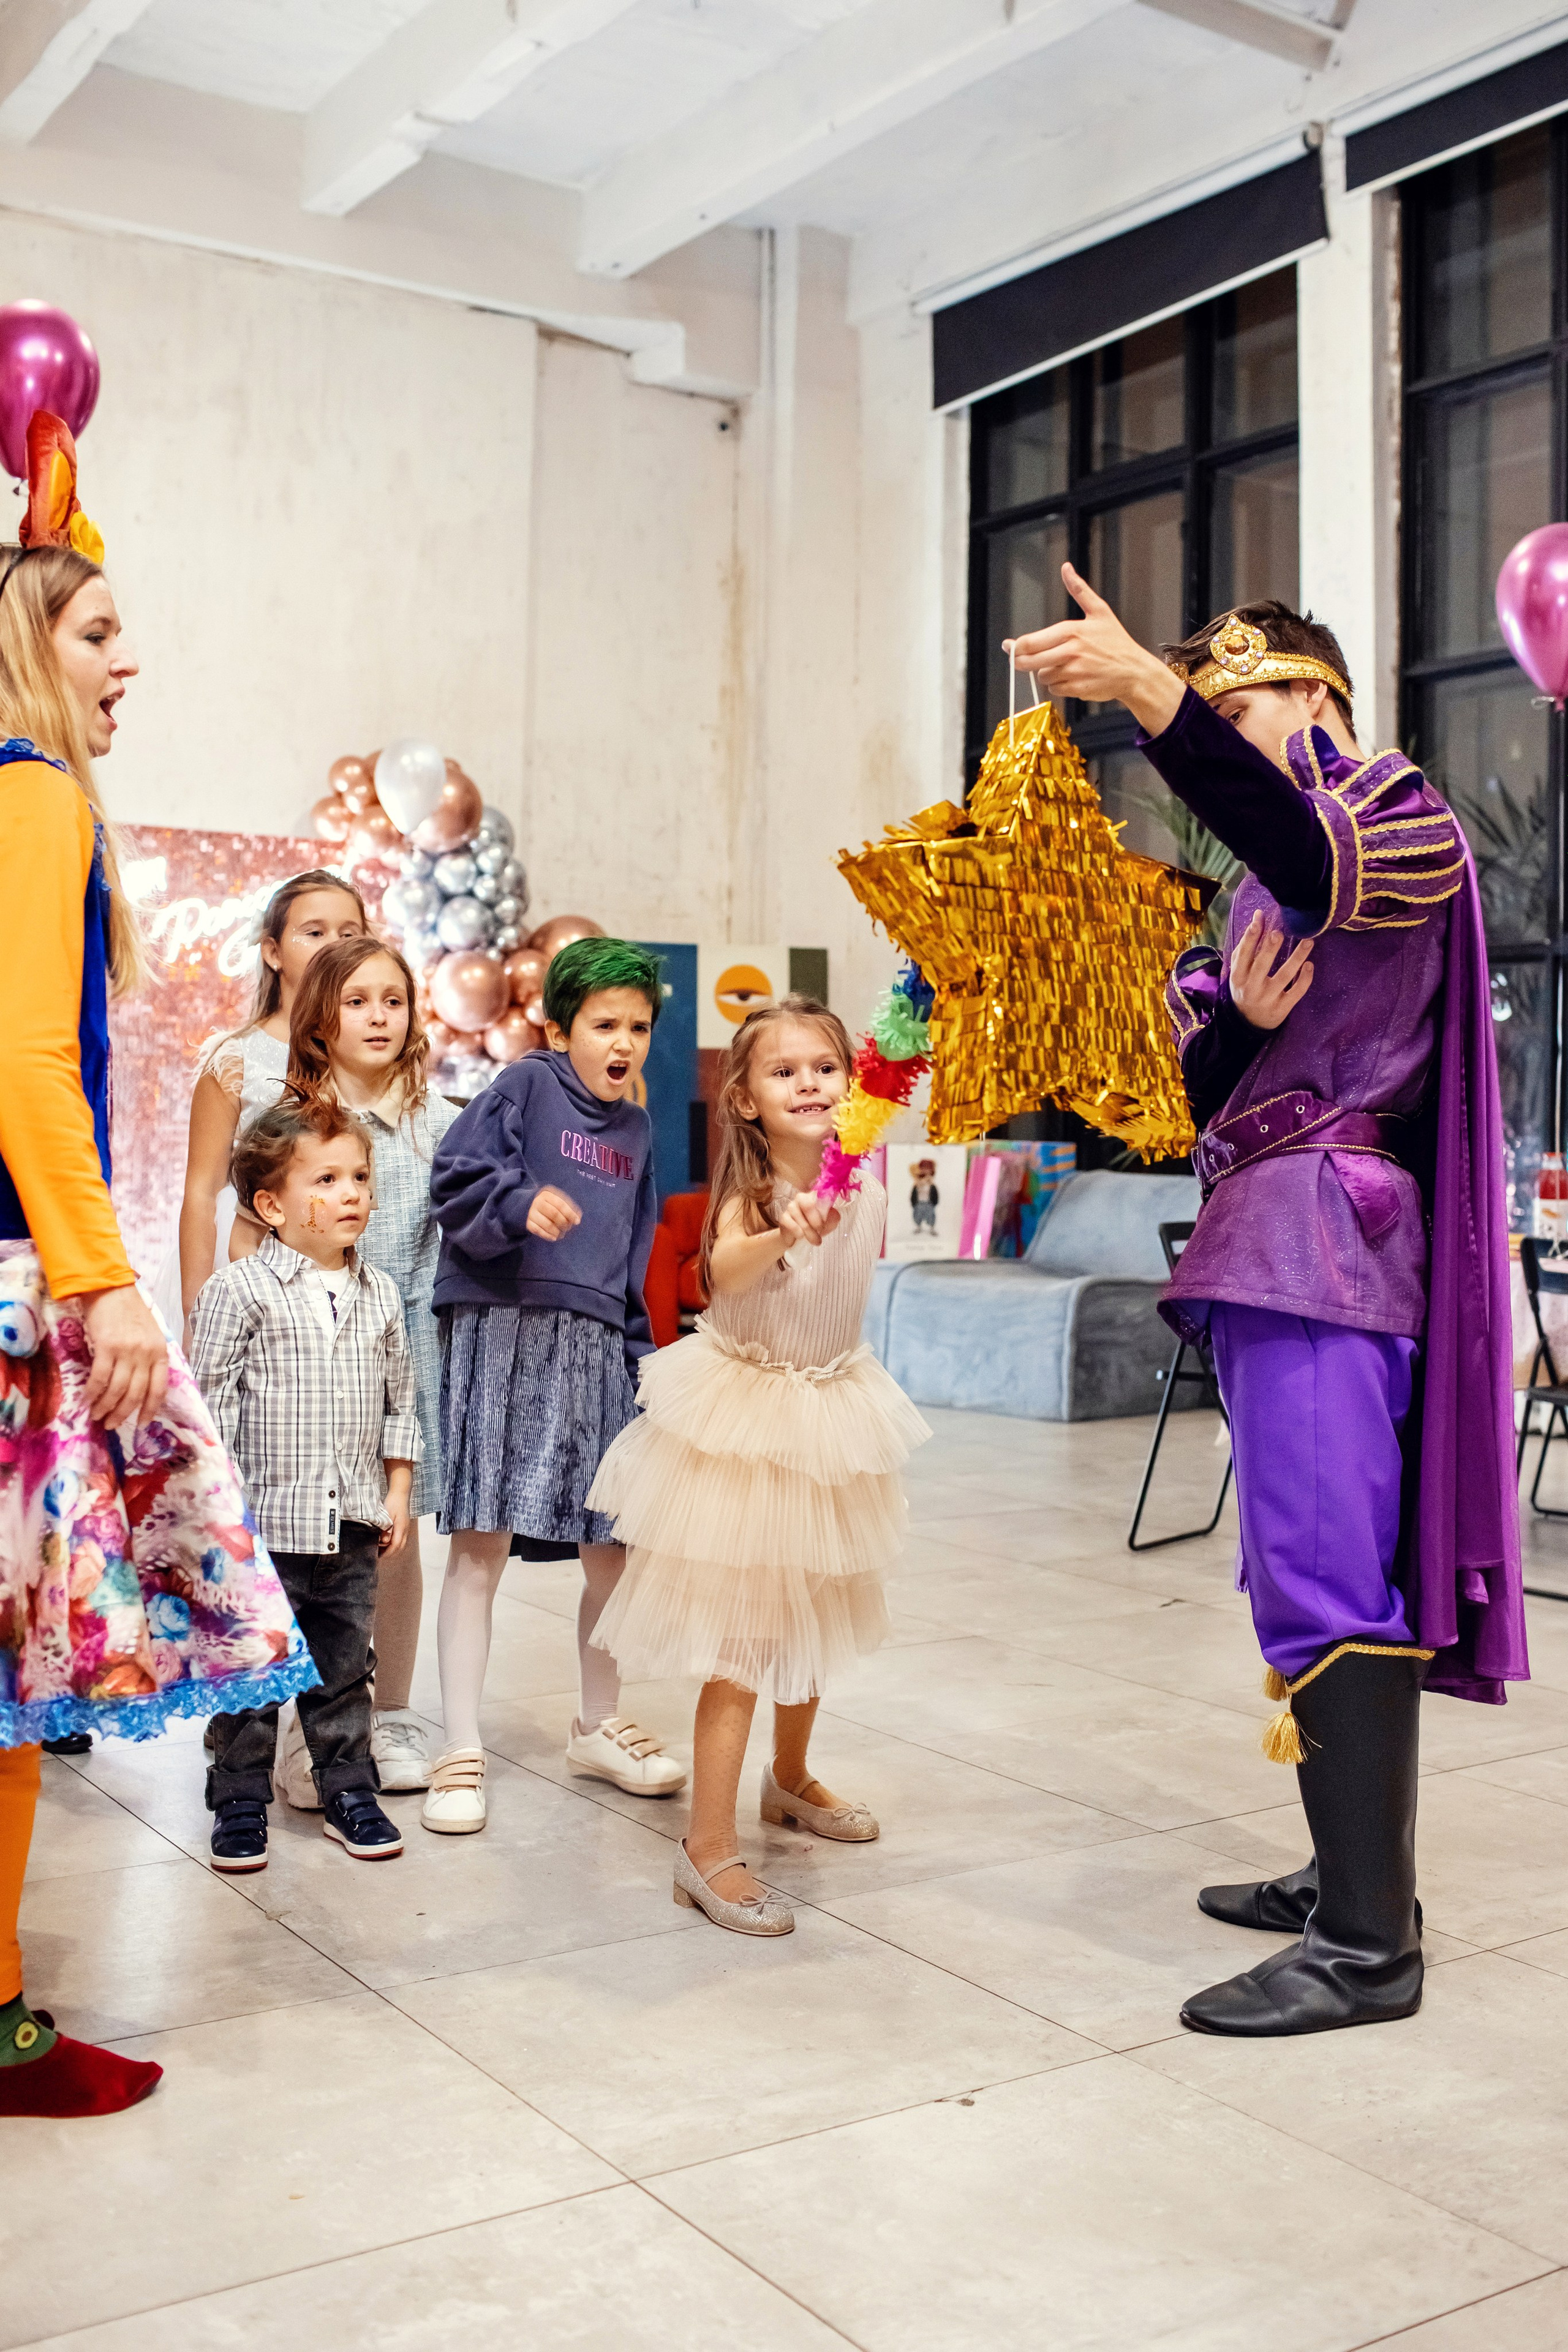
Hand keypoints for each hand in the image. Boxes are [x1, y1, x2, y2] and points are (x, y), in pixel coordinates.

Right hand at [78, 1283, 167, 1425]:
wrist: (111, 1288)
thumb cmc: (130, 1312)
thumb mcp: (151, 1335)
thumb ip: (149, 1358)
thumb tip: (143, 1386)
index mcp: (160, 1352)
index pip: (158, 1389)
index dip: (149, 1409)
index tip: (141, 1423)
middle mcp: (146, 1354)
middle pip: (136, 1393)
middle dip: (123, 1414)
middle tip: (112, 1424)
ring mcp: (127, 1351)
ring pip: (117, 1390)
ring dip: (106, 1407)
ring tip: (97, 1415)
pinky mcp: (107, 1347)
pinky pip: (100, 1378)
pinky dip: (93, 1392)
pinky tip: (88, 1399)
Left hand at [380, 1464, 411, 1555]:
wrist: (400, 1493)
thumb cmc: (393, 1502)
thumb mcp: (387, 1515)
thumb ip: (386, 1528)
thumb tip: (384, 1541)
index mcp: (401, 1527)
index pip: (395, 1545)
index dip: (387, 1553)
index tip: (377, 1556)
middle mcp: (405, 1530)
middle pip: (399, 1548)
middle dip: (389, 1554)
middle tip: (378, 1555)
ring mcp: (406, 1529)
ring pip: (401, 1544)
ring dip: (392, 1549)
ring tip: (380, 1550)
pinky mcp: (404, 1527)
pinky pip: (400, 1540)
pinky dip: (393, 1544)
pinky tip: (385, 1541)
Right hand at [526, 1186, 581, 1241]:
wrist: (527, 1206)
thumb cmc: (549, 1205)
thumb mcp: (557, 1202)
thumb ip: (569, 1208)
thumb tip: (577, 1219)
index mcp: (547, 1194)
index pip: (561, 1204)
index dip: (570, 1214)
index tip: (577, 1222)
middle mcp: (538, 1202)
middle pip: (554, 1214)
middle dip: (564, 1223)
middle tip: (568, 1228)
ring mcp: (531, 1212)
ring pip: (547, 1224)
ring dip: (557, 1231)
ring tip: (562, 1234)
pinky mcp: (528, 1222)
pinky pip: (539, 1231)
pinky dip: (548, 1236)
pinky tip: (554, 1237)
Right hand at [778, 1189, 840, 1250]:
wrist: (800, 1237)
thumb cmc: (816, 1226)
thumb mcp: (830, 1223)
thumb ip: (833, 1217)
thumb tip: (832, 1214)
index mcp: (814, 1196)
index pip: (819, 1192)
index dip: (824, 1206)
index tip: (826, 1220)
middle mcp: (802, 1198)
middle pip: (808, 1204)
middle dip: (816, 1221)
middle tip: (820, 1232)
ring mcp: (791, 1206)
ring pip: (799, 1217)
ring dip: (809, 1231)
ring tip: (814, 1240)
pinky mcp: (784, 1217)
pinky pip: (790, 1224)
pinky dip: (798, 1232)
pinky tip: (801, 1236)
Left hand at [1004, 563, 1184, 735]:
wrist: (1134, 671)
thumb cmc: (1116, 643)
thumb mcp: (1099, 611)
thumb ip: (1079, 590)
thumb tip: (1066, 568)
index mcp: (1071, 631)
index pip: (1030, 642)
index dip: (1015, 647)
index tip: (1009, 646)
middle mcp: (1070, 651)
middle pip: (1029, 662)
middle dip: (1022, 662)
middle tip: (1022, 661)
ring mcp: (1073, 672)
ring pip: (1043, 676)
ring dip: (1048, 673)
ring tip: (1065, 665)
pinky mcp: (1076, 689)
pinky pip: (1055, 689)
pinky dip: (1060, 685)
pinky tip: (1073, 677)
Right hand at [1228, 911, 1314, 1029]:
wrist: (1248, 1022)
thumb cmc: (1245, 986)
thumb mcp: (1240, 968)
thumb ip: (1247, 943)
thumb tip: (1258, 915)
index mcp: (1238, 976)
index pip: (1243, 954)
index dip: (1250, 938)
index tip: (1258, 921)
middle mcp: (1252, 987)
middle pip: (1262, 965)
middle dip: (1270, 948)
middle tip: (1279, 933)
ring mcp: (1268, 998)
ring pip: (1285, 976)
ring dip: (1297, 957)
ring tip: (1308, 941)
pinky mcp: (1282, 1008)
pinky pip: (1296, 992)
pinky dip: (1304, 978)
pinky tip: (1310, 965)